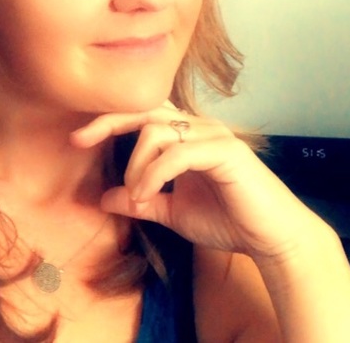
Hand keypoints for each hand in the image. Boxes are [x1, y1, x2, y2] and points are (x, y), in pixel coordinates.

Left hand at [71, 102, 322, 259]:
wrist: (271, 239)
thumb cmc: (226, 220)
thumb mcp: (172, 211)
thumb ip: (142, 201)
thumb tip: (104, 199)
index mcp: (186, 135)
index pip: (142, 114)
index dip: (109, 120)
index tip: (77, 138)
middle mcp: (199, 127)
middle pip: (144, 111)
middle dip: (108, 122)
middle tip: (80, 140)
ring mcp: (214, 135)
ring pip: (157, 132)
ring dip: (136, 165)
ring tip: (136, 195)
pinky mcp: (226, 151)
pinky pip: (178, 154)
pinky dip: (154, 174)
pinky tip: (147, 196)